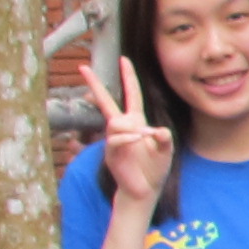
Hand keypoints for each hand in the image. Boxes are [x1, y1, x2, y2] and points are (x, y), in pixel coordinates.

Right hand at [79, 57, 173, 211]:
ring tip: (143, 138)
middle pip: (105, 101)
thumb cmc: (155, 168)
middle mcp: (123, 127)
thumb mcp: (166, 150)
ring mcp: (114, 139)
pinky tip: (138, 140)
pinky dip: (128, 139)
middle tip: (82, 67)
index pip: (131, 94)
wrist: (145, 189)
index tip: (123, 59)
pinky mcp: (111, 153)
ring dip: (130, 127)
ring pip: (115, 122)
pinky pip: (116, 139)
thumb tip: (157, 131)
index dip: (128, 77)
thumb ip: (164, 139)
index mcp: (137, 121)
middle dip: (95, 84)